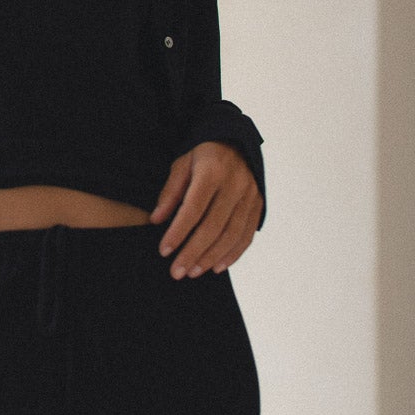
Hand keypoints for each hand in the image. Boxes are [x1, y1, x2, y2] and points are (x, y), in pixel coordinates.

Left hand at [149, 142, 262, 279]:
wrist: (237, 142)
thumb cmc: (203, 155)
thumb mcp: (182, 164)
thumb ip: (170, 192)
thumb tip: (156, 220)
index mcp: (212, 172)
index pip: (193, 209)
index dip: (178, 232)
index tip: (164, 251)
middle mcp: (235, 185)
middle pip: (213, 226)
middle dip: (193, 252)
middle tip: (177, 272)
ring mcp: (250, 196)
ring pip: (231, 234)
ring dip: (212, 257)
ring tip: (193, 272)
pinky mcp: (258, 205)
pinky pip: (247, 235)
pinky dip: (233, 254)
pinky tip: (218, 267)